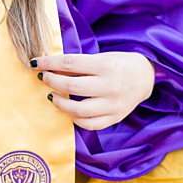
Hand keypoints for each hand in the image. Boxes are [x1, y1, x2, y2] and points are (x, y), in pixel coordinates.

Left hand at [33, 50, 154, 130]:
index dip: (48, 63)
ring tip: (51, 96)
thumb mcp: (101, 58)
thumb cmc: (119, 64)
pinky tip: (68, 110)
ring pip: (77, 110)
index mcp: (106, 66)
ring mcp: (113, 105)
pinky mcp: (114, 118)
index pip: (69, 63)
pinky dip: (74, 118)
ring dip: (58, 103)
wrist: (146, 77)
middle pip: (71, 86)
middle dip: (50, 81)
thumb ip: (78, 65)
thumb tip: (49, 69)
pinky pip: (89, 124)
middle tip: (43, 78)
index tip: (35, 63)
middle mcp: (110, 86)